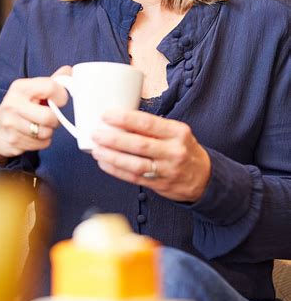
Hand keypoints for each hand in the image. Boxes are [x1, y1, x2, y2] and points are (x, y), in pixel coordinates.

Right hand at [0, 67, 70, 163]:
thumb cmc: (19, 109)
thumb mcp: (31, 91)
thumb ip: (51, 82)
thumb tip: (69, 70)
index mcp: (19, 87)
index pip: (50, 87)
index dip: (61, 96)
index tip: (59, 101)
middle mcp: (13, 104)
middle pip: (49, 116)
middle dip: (55, 120)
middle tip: (49, 118)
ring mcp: (10, 124)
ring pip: (46, 133)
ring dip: (48, 132)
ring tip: (38, 126)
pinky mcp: (13, 141)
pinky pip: (41, 144)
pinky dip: (42, 142)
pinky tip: (32, 136)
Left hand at [92, 110, 210, 201]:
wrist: (204, 177)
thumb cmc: (183, 149)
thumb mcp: (176, 132)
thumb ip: (153, 128)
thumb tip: (120, 119)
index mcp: (177, 132)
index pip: (148, 123)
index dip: (125, 119)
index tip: (107, 115)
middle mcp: (174, 151)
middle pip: (139, 145)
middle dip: (114, 139)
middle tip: (97, 134)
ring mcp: (167, 170)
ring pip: (135, 164)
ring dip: (112, 157)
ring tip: (96, 150)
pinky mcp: (159, 184)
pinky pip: (134, 178)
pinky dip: (117, 171)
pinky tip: (104, 163)